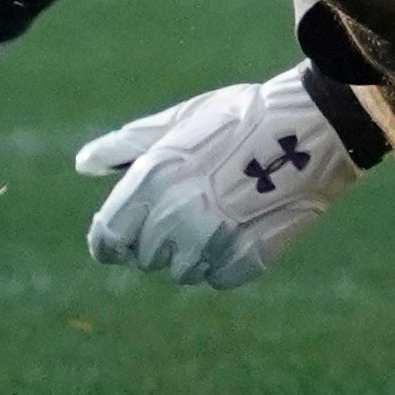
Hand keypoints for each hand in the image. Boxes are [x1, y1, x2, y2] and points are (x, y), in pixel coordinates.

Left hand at [74, 63, 372, 290]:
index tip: (116, 243)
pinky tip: (242, 227)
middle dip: (157, 239)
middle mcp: (175, 217)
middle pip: (144, 256)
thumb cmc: (240, 117)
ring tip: (220, 212)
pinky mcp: (245, 262)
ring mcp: (212, 242)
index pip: (108, 237)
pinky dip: (224, 261)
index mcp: (152, 180)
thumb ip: (126, 146)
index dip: (109, 243)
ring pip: (182, 271)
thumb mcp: (178, 121)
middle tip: (189, 206)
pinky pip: (218, 277)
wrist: (311, 128)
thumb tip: (83, 164)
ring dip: (192, 251)